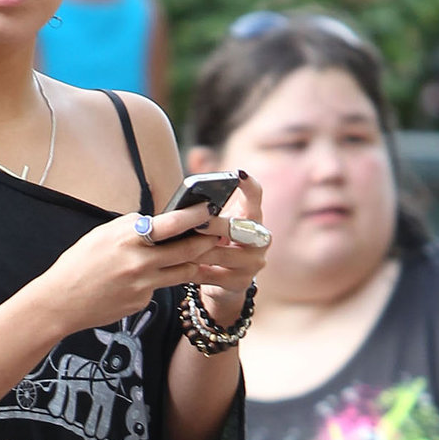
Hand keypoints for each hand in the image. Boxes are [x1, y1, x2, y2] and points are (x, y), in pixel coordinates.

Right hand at [39, 203, 230, 335]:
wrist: (61, 302)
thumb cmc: (79, 263)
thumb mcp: (104, 234)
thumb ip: (134, 228)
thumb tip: (160, 222)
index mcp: (129, 238)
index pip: (173, 223)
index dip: (196, 216)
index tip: (210, 208)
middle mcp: (140, 262)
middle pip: (188, 250)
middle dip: (206, 241)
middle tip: (217, 234)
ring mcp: (143, 285)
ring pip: (183, 272)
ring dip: (192, 262)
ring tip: (195, 254)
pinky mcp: (142, 302)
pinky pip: (159, 288)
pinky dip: (157, 281)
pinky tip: (140, 280)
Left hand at [193, 174, 268, 325]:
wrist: (223, 283)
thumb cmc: (214, 243)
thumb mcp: (213, 221)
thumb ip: (207, 195)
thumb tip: (197, 155)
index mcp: (252, 218)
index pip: (256, 197)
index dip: (249, 185)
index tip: (238, 174)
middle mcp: (259, 239)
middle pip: (238, 228)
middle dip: (216, 226)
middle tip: (196, 222)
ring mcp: (253, 263)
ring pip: (223, 254)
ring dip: (199, 250)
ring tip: (180, 246)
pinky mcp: (241, 283)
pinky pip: (213, 276)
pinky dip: (195, 271)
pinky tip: (179, 267)